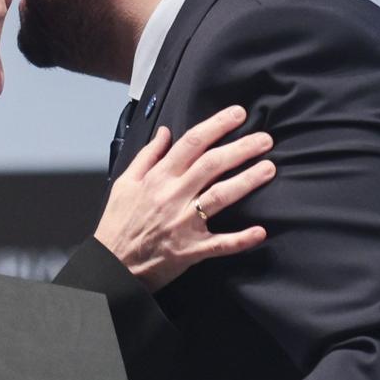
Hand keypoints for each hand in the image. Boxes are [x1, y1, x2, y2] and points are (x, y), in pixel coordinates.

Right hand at [94, 105, 273, 291]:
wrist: (111, 264)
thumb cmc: (118, 224)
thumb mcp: (125, 183)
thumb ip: (147, 156)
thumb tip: (165, 132)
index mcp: (158, 178)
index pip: (192, 143)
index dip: (217, 125)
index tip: (238, 114)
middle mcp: (172, 196)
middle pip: (212, 164)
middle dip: (241, 148)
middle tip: (265, 139)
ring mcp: (183, 223)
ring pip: (219, 197)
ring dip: (247, 181)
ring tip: (269, 169)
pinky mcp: (190, 250)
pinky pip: (219, 244)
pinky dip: (240, 239)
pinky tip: (260, 232)